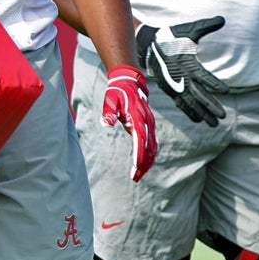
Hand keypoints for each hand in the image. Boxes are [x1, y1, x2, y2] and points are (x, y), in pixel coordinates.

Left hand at [101, 65, 157, 181]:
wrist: (129, 82)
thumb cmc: (117, 92)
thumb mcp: (110, 99)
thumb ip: (109, 111)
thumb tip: (106, 122)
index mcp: (137, 116)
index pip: (140, 137)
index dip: (139, 153)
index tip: (137, 166)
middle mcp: (146, 121)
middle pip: (148, 146)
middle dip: (143, 163)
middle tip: (136, 177)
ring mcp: (149, 124)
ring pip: (152, 147)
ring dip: (147, 162)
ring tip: (138, 175)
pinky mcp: (149, 126)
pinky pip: (151, 143)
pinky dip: (149, 155)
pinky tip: (143, 165)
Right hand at [135, 17, 229, 125]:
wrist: (149, 45)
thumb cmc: (172, 37)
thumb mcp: (189, 30)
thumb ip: (206, 26)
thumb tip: (221, 19)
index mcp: (186, 63)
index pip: (203, 76)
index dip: (214, 84)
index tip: (226, 92)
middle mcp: (180, 76)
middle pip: (198, 94)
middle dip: (210, 105)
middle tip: (222, 116)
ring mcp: (174, 84)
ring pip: (190, 102)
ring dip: (202, 113)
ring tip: (214, 123)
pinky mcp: (170, 89)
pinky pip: (180, 103)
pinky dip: (189, 111)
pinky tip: (198, 119)